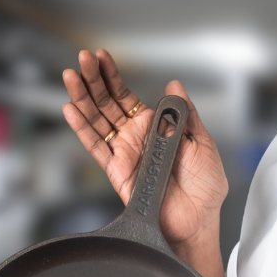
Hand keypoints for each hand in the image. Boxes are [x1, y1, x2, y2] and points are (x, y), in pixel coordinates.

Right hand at [62, 50, 228, 276]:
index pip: (127, 96)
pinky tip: (71, 109)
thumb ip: (185, 113)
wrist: (198, 220)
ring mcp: (125, 153)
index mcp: (158, 127)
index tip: (101, 56)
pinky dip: (82, 128)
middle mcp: (137, 137)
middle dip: (93, 80)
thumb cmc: (206, 186)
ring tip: (70, 76)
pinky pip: (96, 147)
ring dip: (82, 98)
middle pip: (107, 103)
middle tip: (81, 58)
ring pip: (97, 120)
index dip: (113, 76)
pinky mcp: (117, 171)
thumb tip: (176, 85)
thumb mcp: (202, 142)